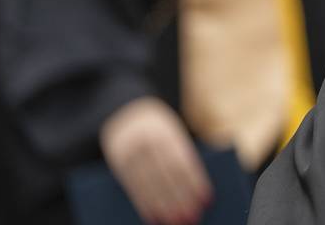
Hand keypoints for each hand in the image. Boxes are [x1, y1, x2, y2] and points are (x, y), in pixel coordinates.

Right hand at [100, 97, 211, 224]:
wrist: (123, 110)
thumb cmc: (159, 128)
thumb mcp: (173, 132)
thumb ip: (183, 153)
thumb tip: (199, 187)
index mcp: (167, 133)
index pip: (184, 161)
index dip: (196, 182)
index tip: (207, 200)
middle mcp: (147, 142)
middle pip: (167, 176)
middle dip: (180, 199)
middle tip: (192, 218)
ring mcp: (130, 153)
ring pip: (149, 185)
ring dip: (163, 206)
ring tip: (175, 221)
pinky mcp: (117, 163)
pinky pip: (132, 187)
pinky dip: (143, 204)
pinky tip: (154, 216)